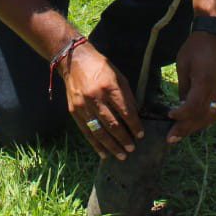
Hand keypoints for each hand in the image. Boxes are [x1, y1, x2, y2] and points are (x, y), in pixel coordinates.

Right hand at [62, 44, 142, 159]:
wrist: (74, 61)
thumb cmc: (101, 68)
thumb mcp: (119, 76)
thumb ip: (127, 96)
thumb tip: (136, 116)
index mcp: (109, 87)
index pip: (125, 111)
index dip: (134, 125)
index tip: (140, 135)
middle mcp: (96, 97)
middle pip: (112, 124)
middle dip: (124, 139)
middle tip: (132, 148)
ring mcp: (83, 105)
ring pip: (99, 131)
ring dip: (111, 146)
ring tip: (121, 155)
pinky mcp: (74, 111)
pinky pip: (86, 132)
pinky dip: (96, 144)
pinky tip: (103, 153)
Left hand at [167, 32, 215, 143]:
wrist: (213, 36)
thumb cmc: (194, 48)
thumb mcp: (183, 65)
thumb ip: (183, 87)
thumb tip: (181, 106)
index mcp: (205, 81)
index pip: (193, 105)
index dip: (181, 115)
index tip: (169, 116)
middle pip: (202, 116)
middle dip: (186, 129)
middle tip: (170, 139)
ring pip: (211, 117)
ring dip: (196, 128)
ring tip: (181, 135)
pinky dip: (205, 121)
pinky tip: (194, 125)